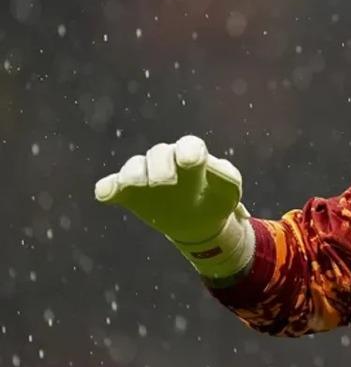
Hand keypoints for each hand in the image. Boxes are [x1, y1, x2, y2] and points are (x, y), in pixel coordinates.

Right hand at [94, 135, 243, 243]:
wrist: (199, 221)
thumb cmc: (216, 199)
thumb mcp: (228, 190)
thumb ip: (225, 177)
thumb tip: (211, 168)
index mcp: (193, 155)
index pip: (189, 145)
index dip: (188, 151)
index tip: (189, 162)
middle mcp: (166, 159)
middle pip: (159, 153)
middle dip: (161, 165)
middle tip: (165, 182)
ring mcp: (145, 175)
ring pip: (135, 166)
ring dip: (134, 174)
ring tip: (138, 184)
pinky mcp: (128, 192)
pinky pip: (111, 186)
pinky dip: (107, 188)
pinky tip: (106, 195)